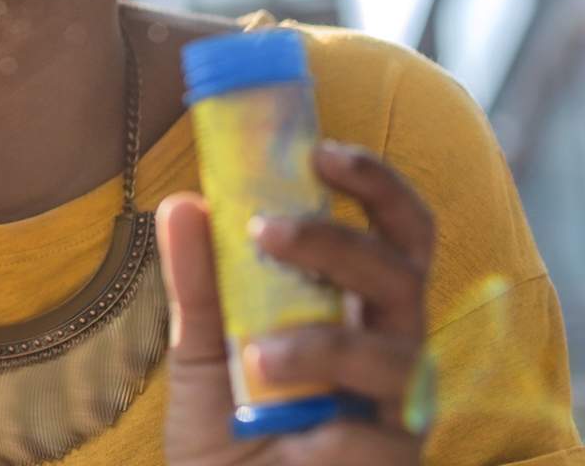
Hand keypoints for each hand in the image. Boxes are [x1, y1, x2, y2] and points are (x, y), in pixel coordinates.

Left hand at [157, 140, 435, 465]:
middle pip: (401, 275)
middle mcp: (392, 352)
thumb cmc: (230, 433)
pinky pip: (374, 438)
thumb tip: (183, 203)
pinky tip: (282, 433)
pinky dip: (322, 432)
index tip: (320, 150)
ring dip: (320, 346)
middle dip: (336, 242)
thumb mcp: (203, 354)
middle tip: (264, 228)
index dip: (375, 185)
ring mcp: (399, 412)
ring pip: (394, 355)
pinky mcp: (394, 465)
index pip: (394, 234)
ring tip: (255, 357)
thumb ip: (199, 284)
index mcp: (358, 310)